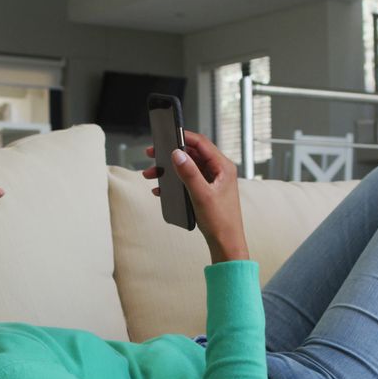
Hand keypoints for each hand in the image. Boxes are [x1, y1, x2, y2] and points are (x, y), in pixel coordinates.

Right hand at [143, 131, 248, 263]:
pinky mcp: (206, 190)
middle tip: (153, 154)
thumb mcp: (202, 195)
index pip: (202, 143)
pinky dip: (174, 182)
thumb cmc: (221, 222)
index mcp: (223, 167)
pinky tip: (161, 189)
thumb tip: (177, 154)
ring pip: (187, 167)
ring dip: (169, 170)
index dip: (183, 137)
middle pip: (192, 154)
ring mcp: (212, 181)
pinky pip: (187, 180)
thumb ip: (189, 173)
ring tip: (152, 174)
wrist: (226, 243)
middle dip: (171, 155)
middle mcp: (219, 171)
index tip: (166, 135)